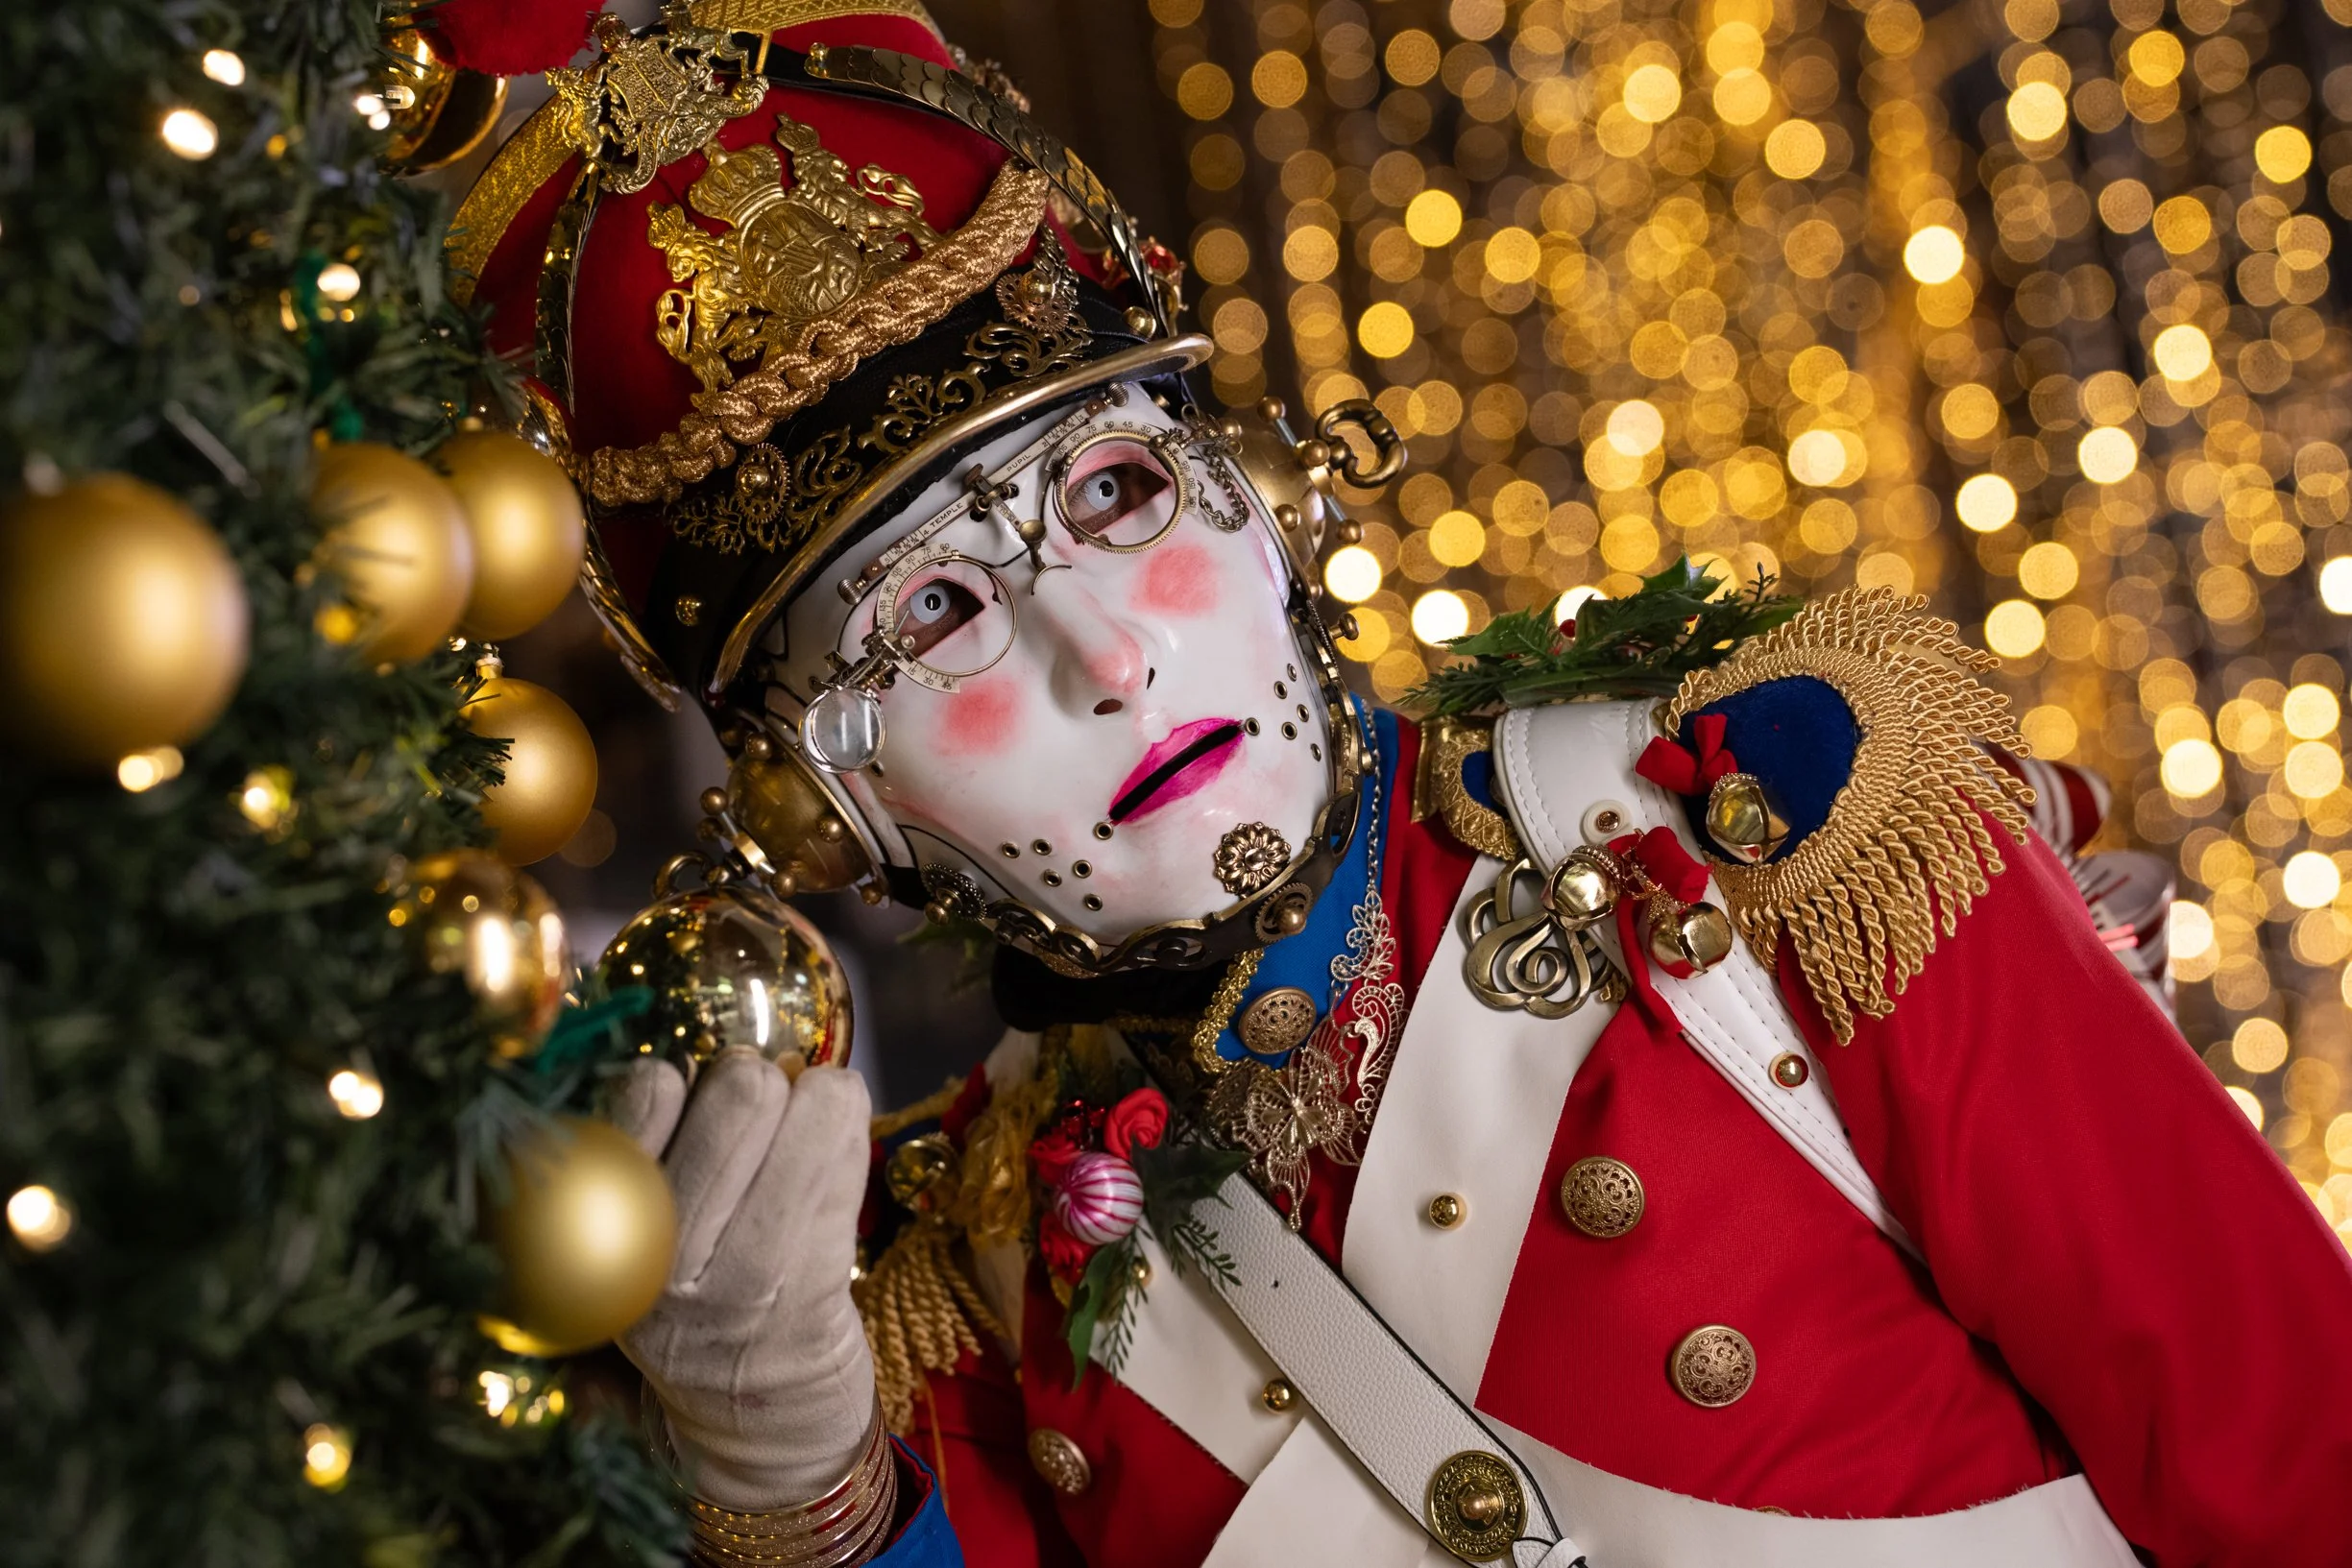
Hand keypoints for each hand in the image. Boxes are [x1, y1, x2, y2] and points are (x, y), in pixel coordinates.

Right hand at [611, 1048, 876, 1509]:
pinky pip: (846, 1155)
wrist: (762, 1428)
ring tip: (808, 1128)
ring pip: (803, 1109)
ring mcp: (736, 1278)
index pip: (643, 1091)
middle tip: (764, 1113)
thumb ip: (656, 1148)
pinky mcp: (807, 1289)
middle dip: (762, 1078)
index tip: (695, 1104)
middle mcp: (656, 1259)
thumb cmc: (707, 1303)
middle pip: (739, 1090)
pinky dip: (847, 1132)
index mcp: (601, 1231)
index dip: (686, 1077)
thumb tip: (726, 1049)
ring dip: (818, 1098)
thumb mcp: (647, 1237)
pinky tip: (836, 1148)